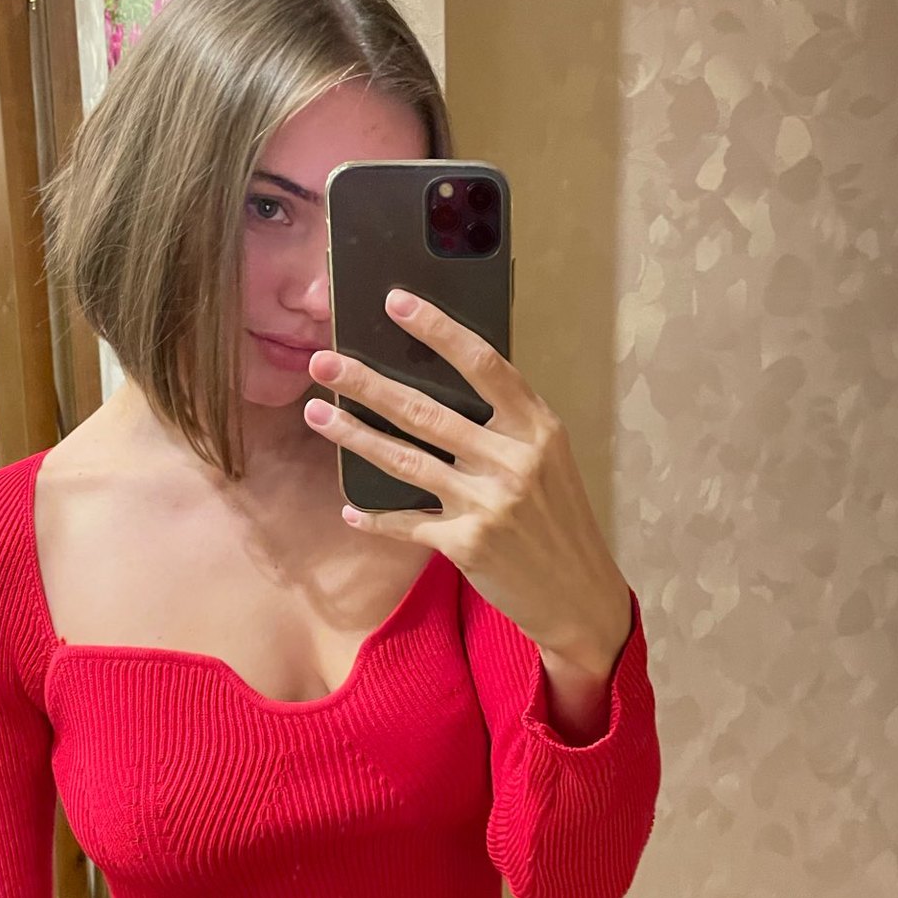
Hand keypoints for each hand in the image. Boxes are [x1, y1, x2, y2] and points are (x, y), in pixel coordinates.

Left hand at [305, 291, 632, 727]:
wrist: (580, 594)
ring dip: (354, 435)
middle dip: (367, 383)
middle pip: (427, 410)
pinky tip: (349, 509)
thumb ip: (506, 429)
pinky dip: (376, 518)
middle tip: (322, 361)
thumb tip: (441, 390)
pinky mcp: (467, 544)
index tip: (396, 303)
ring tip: (316, 413)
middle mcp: (514, 460)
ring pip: (406, 460)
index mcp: (538, 429)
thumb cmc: (559, 521)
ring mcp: (489, 503)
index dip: (438, 330)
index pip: (484, 364)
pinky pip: (407, 523)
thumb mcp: (550, 462)